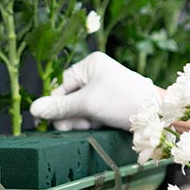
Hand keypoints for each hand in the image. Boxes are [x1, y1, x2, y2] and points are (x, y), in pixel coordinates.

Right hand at [29, 52, 157, 130]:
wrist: (156, 114)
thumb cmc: (123, 101)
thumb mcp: (87, 103)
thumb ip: (59, 107)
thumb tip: (33, 109)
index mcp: (90, 64)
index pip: (61, 85)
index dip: (56, 104)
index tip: (53, 123)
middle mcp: (96, 73)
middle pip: (69, 97)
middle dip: (72, 114)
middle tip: (82, 124)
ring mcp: (104, 88)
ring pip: (79, 108)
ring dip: (82, 119)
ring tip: (94, 123)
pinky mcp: (110, 101)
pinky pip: (91, 112)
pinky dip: (92, 120)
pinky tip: (100, 124)